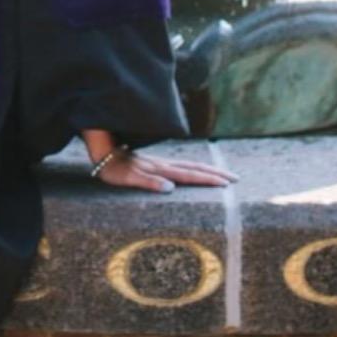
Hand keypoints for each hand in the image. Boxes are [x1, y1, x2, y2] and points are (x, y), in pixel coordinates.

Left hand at [93, 146, 237, 192]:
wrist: (101, 148)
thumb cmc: (111, 167)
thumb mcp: (125, 177)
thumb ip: (147, 182)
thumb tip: (170, 188)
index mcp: (159, 169)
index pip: (189, 175)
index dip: (208, 179)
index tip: (226, 184)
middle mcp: (162, 165)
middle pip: (194, 168)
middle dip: (215, 173)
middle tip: (235, 179)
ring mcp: (159, 162)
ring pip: (189, 164)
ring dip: (208, 169)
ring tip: (224, 174)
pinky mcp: (154, 163)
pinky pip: (180, 165)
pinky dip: (195, 168)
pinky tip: (197, 170)